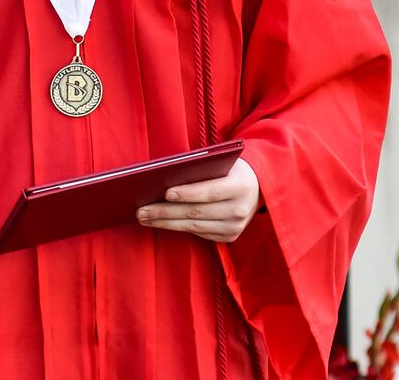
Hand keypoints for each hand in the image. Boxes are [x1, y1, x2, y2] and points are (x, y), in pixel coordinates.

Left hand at [137, 158, 260, 242]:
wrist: (256, 187)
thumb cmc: (229, 169)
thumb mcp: (221, 162)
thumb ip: (200, 168)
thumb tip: (164, 175)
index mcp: (240, 187)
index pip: (210, 192)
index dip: (187, 193)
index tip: (166, 193)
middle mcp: (240, 209)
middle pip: (197, 212)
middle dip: (165, 212)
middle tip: (141, 210)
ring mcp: (235, 226)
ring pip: (194, 226)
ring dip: (166, 223)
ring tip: (144, 217)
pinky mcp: (229, 236)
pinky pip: (198, 232)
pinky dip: (177, 227)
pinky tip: (160, 222)